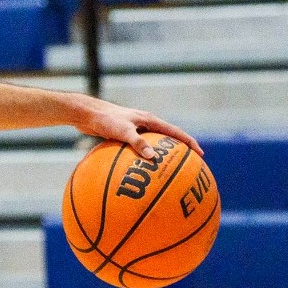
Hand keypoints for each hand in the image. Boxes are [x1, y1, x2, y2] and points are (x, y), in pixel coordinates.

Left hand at [72, 95, 201, 158]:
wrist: (87, 114)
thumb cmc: (105, 120)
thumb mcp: (123, 131)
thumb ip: (137, 143)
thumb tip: (153, 158)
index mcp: (150, 120)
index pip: (175, 132)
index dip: (189, 143)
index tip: (200, 155)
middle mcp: (145, 124)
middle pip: (168, 138)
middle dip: (180, 150)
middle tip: (190, 165)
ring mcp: (135, 129)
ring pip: (154, 144)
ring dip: (162, 156)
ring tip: (168, 171)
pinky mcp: (125, 135)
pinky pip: (139, 149)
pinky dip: (143, 159)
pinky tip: (141, 173)